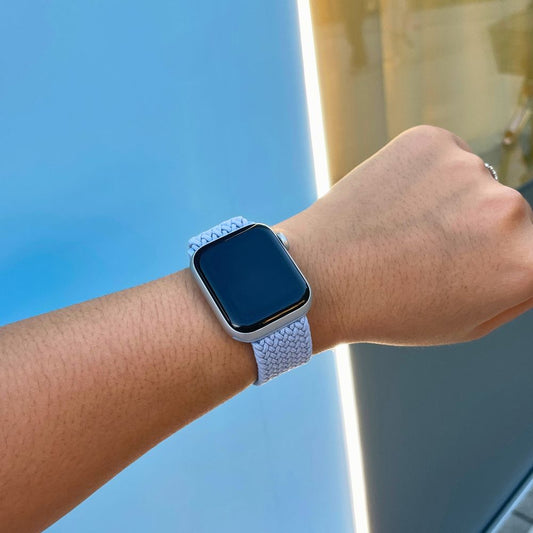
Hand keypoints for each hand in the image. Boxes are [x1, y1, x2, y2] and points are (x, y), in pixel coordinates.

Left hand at [280, 125, 532, 346]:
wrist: (319, 275)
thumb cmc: (388, 309)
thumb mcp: (467, 322)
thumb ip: (517, 287)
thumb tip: (530, 250)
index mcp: (526, 264)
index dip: (499, 259)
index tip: (469, 261)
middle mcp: (509, 210)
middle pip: (509, 214)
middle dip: (478, 231)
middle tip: (428, 251)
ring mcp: (468, 170)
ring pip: (473, 183)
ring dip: (449, 201)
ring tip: (402, 228)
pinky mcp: (432, 141)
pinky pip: (444, 158)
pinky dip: (426, 176)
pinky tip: (393, 202)